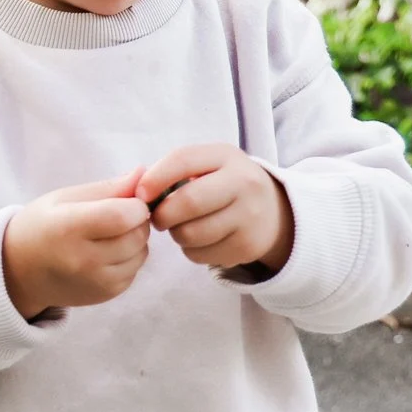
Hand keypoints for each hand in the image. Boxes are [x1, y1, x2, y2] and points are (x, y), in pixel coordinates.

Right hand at [0, 167, 152, 316]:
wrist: (19, 271)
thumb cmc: (41, 225)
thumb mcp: (64, 198)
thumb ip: (106, 188)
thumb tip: (143, 174)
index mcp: (68, 228)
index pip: (122, 215)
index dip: (135, 203)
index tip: (128, 198)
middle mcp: (83, 260)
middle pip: (136, 234)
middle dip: (138, 219)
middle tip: (119, 213)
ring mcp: (96, 281)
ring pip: (141, 253)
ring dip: (135, 239)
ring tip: (110, 233)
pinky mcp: (106, 294)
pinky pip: (135, 270)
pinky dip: (129, 257)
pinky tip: (107, 251)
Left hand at [139, 144, 293, 275]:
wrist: (274, 212)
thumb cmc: (224, 184)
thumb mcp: (207, 165)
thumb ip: (174, 171)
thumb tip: (137, 190)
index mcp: (226, 156)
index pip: (183, 160)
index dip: (155, 178)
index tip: (140, 195)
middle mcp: (243, 183)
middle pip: (188, 202)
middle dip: (163, 214)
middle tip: (157, 218)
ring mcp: (249, 217)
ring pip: (191, 233)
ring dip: (176, 234)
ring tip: (181, 227)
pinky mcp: (248, 246)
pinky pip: (201, 254)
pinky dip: (191, 250)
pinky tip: (200, 240)